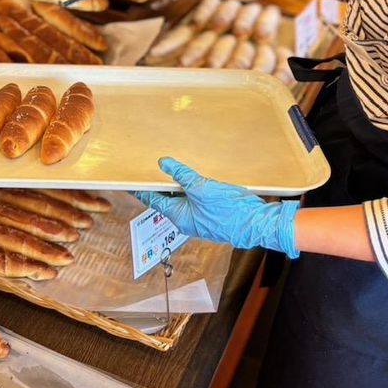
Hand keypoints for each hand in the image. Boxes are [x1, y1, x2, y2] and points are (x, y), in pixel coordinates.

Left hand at [135, 157, 299, 255]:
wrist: (256, 224)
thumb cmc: (229, 211)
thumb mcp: (201, 188)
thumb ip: (182, 175)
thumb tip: (163, 164)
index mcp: (179, 216)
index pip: (154, 200)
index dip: (142, 190)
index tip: (131, 183)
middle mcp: (188, 220)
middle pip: (169, 200)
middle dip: (162, 186)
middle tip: (153, 171)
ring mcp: (202, 219)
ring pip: (185, 200)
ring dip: (180, 187)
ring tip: (174, 171)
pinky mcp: (214, 216)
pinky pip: (198, 201)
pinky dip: (194, 190)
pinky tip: (198, 179)